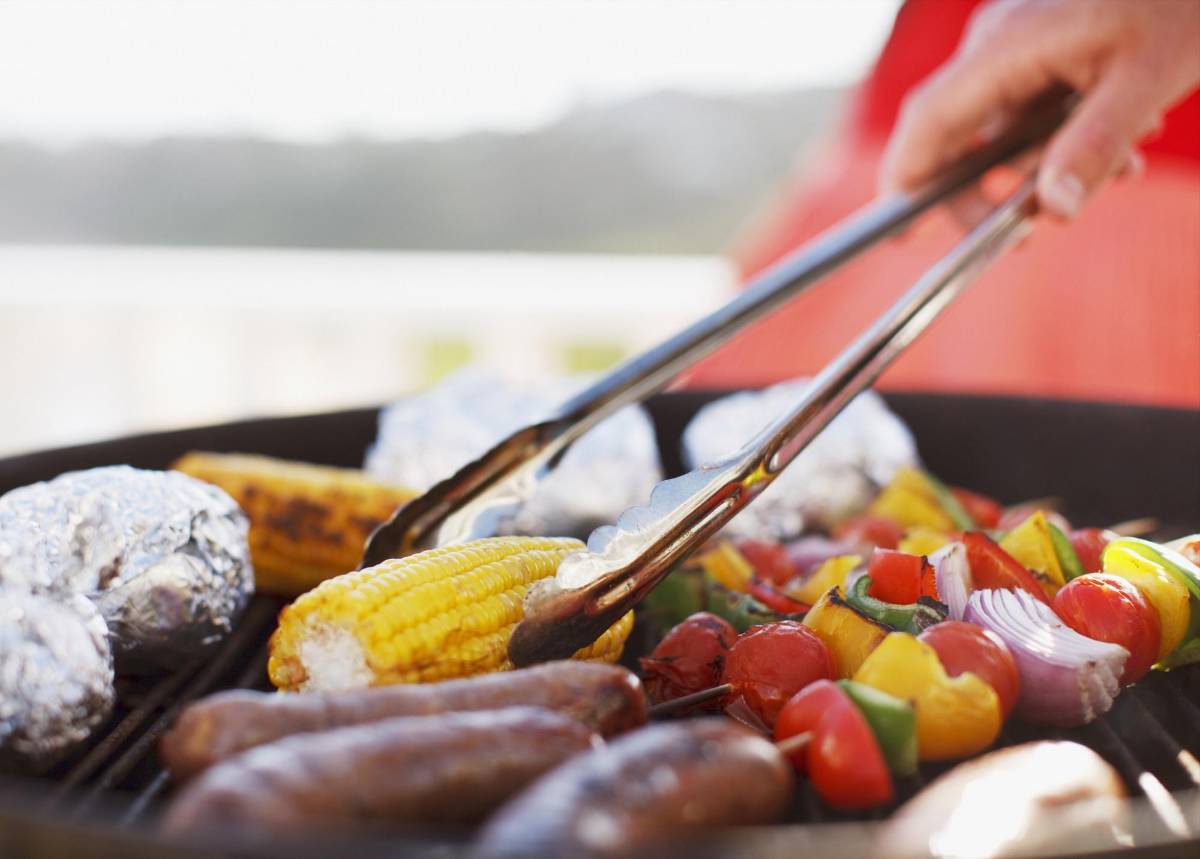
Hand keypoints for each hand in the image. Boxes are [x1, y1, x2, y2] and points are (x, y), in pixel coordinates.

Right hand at [880, 0, 1199, 218]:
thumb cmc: (1181, 2)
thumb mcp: (1148, 79)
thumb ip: (1094, 146)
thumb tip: (1056, 209)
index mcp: (1006, 45)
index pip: (929, 120)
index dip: (907, 178)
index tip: (901, 232)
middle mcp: (995, 43)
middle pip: (955, 134)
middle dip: (991, 188)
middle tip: (1029, 229)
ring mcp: (1013, 45)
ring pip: (1000, 130)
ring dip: (1046, 165)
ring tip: (1121, 171)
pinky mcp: (1037, 49)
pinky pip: (1027, 111)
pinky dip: (1061, 141)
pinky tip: (1122, 144)